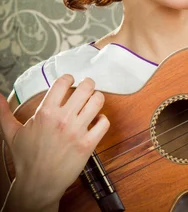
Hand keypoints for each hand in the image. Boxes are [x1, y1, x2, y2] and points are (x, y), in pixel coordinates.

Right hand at [0, 75, 108, 208]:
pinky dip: (103, 119)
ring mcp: (77, 131)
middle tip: (88, 86)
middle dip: (88, 84)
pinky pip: (104, 123)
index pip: (63, 82)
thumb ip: (4, 113)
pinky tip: (97, 120)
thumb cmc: (26, 159)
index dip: (69, 78)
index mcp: (45, 113)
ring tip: (94, 100)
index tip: (70, 80)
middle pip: (85, 88)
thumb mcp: (12, 134)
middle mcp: (63, 119)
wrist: (38, 183)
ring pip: (97, 102)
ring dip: (97, 98)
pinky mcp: (88, 144)